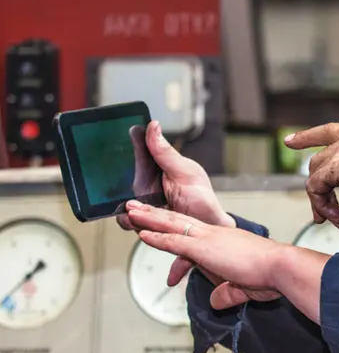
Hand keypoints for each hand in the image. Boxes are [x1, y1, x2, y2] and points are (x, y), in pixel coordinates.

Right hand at [117, 120, 234, 232]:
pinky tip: (135, 217)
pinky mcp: (141, 220)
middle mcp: (146, 182)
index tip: (129, 130)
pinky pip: (126, 219)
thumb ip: (166, 153)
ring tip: (133, 204)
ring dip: (125, 201)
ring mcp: (142, 201)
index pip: (140, 148)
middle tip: (128, 181)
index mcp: (158, 166)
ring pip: (120, 197)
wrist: (206, 227)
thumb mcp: (186, 172)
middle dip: (117, 171)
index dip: (133, 138)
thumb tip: (153, 126)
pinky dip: (127, 219)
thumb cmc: (200, 197)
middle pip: (123, 173)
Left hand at [126, 202, 281, 309]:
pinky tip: (141, 233)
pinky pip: (174, 241)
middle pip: (177, 220)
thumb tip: (216, 302)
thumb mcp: (243, 288)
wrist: (280, 266)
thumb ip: (227, 294)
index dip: (173, 223)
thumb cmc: (270, 275)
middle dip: (154, 213)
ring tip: (130, 212)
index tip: (159, 218)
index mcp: (223, 239)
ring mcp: (207, 239)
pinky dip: (156, 237)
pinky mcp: (204, 248)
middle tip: (135, 206)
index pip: (192, 230)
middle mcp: (213, 234)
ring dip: (148, 218)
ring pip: (171, 225)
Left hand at [285, 123, 338, 232]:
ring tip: (337, 221)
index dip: (308, 137)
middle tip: (322, 214)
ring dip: (324, 203)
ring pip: (316, 177)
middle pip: (318, 161)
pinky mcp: (335, 167)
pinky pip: (317, 189)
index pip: (329, 131)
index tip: (290, 141)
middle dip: (316, 188)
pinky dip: (324, 206)